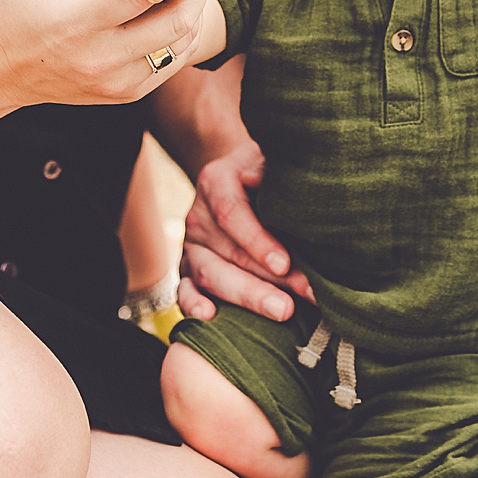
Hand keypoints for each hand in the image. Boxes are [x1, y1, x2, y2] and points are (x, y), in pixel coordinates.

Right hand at [0, 0, 218, 108]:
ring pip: (183, 42)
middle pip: (177, 18)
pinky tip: (173, 3)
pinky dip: (183, 29)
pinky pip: (173, 61)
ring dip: (194, 4)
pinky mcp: (126, 95)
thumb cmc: (20, 1)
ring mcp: (116, 84)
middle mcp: (100, 59)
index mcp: (75, 21)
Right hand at [176, 139, 314, 322]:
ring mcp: (192, 245)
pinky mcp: (189, 270)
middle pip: (225, 253)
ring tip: (280, 312)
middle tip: (293, 304)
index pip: (231, 213)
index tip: (285, 264)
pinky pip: (185, 290)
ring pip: (210, 275)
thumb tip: (268, 183)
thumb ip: (270, 170)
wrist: (241, 178)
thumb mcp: (269, 161)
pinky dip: (193, 304)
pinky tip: (210, 317)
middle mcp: (199, 215)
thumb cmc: (266, 173)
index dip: (257, 241)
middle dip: (262, 282)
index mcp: (216, 181)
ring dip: (245, 297)